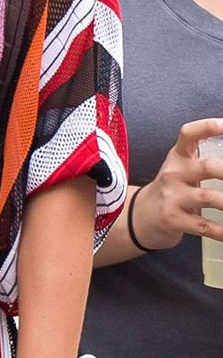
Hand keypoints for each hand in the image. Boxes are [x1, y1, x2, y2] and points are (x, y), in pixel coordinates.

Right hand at [134, 117, 222, 250]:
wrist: (143, 215)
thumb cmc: (172, 188)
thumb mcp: (181, 168)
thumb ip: (205, 160)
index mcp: (178, 156)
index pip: (190, 133)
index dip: (209, 126)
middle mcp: (174, 173)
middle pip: (207, 166)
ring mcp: (172, 196)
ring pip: (209, 197)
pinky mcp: (173, 219)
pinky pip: (203, 225)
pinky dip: (222, 231)